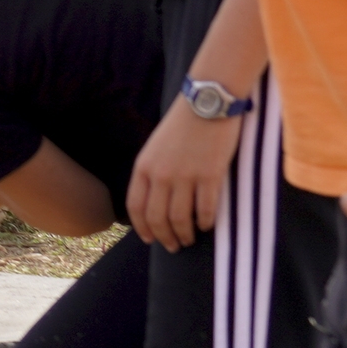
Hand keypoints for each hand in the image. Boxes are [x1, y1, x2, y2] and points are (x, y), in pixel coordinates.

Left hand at [127, 94, 243, 251]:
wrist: (208, 102)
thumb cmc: (183, 124)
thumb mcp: (156, 148)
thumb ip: (152, 172)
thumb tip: (156, 201)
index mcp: (144, 167)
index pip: (136, 207)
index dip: (142, 228)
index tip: (150, 239)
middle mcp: (161, 175)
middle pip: (158, 218)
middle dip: (164, 237)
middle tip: (173, 246)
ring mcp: (185, 176)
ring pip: (181, 219)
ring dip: (185, 234)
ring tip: (190, 239)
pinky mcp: (210, 175)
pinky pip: (206, 209)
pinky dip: (206, 222)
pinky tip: (208, 225)